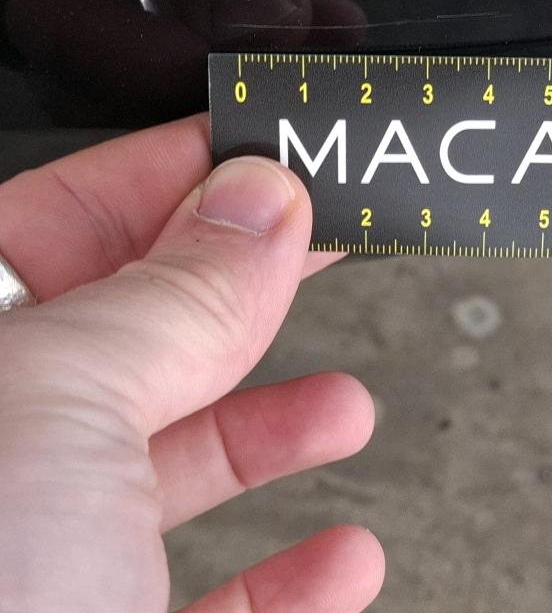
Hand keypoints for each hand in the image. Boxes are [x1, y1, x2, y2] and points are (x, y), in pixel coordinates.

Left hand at [0, 115, 383, 611]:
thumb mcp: (54, 407)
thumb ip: (169, 297)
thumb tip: (255, 201)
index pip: (58, 224)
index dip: (170, 177)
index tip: (268, 156)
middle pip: (133, 339)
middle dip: (245, 291)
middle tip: (330, 240)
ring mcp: (36, 562)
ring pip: (167, 470)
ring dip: (274, 432)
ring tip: (343, 401)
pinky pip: (207, 604)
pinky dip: (292, 581)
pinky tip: (341, 558)